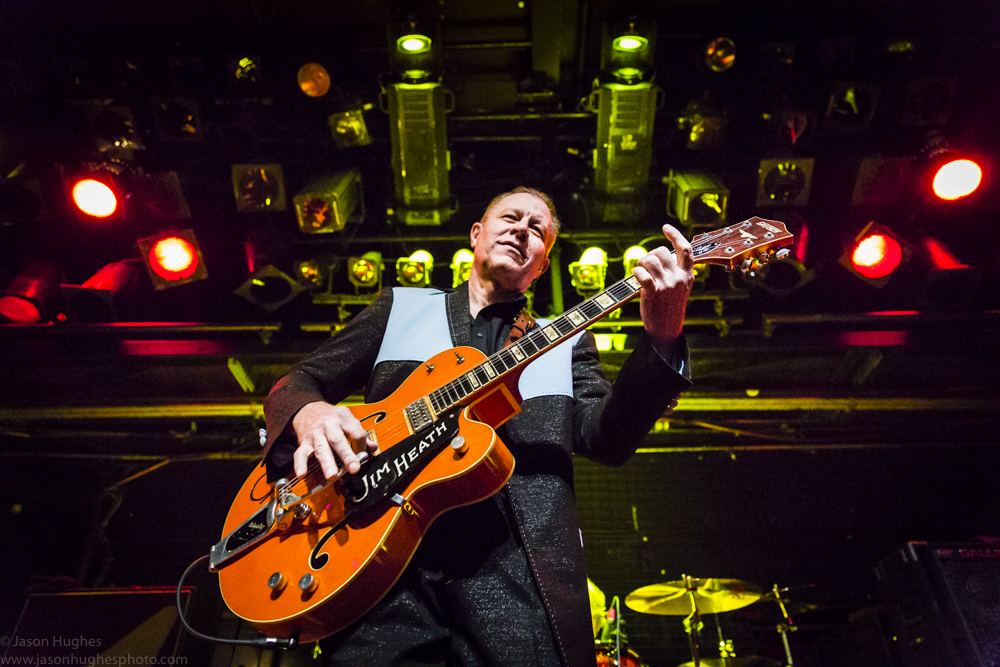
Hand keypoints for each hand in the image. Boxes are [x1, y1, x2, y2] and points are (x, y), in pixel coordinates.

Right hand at [291, 401, 376, 478]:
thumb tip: (373, 448)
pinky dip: (300, 464)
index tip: (363, 457)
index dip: (361, 446)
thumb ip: (360, 434)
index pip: (356, 433)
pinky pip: (301, 453)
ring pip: (321, 449)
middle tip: (354, 468)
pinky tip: (302, 474)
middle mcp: (329, 425)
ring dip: (327, 463)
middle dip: (346, 455)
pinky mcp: (304, 442)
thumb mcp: (348, 420)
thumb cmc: (332, 418)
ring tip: (331, 476)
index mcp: (343, 418)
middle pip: (338, 440)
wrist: (308, 408)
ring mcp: (315, 434)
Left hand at [633, 224, 694, 343]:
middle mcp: (678, 278)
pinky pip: (641, 273)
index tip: (666, 227)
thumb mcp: (680, 288)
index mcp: (687, 276)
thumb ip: (675, 271)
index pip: (685, 249)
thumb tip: (660, 254)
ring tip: (641, 273)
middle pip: (661, 252)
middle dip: (650, 255)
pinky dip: (636, 272)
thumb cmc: (669, 307)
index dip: (675, 235)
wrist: (666, 329)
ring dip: (641, 264)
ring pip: (649, 260)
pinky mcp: (654, 292)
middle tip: (646, 267)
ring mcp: (666, 285)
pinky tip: (636, 277)